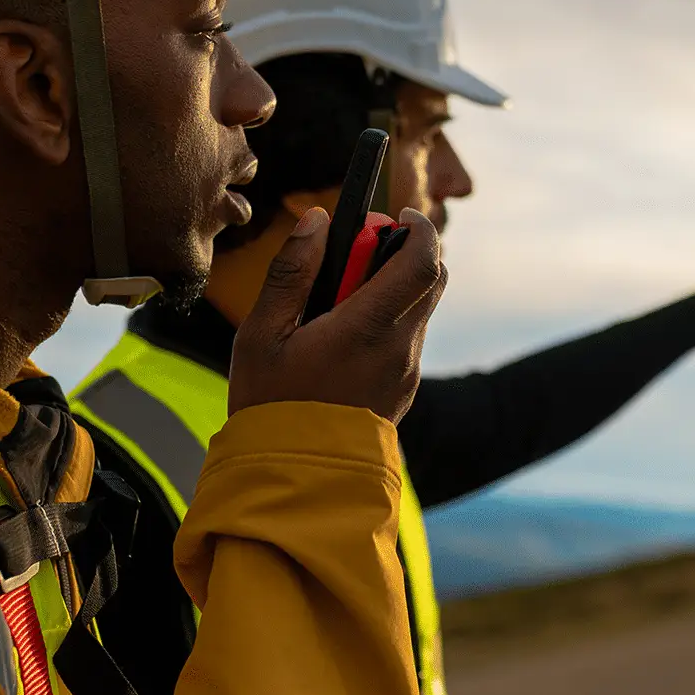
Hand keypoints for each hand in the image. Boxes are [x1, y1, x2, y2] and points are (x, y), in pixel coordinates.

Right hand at [228, 207, 447, 423]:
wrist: (295, 480)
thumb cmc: (269, 406)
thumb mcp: (262, 335)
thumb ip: (292, 271)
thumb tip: (318, 220)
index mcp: (368, 329)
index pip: (423, 261)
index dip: (418, 227)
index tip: (396, 213)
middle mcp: (400, 349)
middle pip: (432, 279)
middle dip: (401, 252)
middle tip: (354, 254)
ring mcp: (406, 372)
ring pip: (419, 309)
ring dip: (391, 288)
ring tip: (336, 302)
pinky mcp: (404, 390)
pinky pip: (407, 339)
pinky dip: (387, 320)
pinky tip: (342, 337)